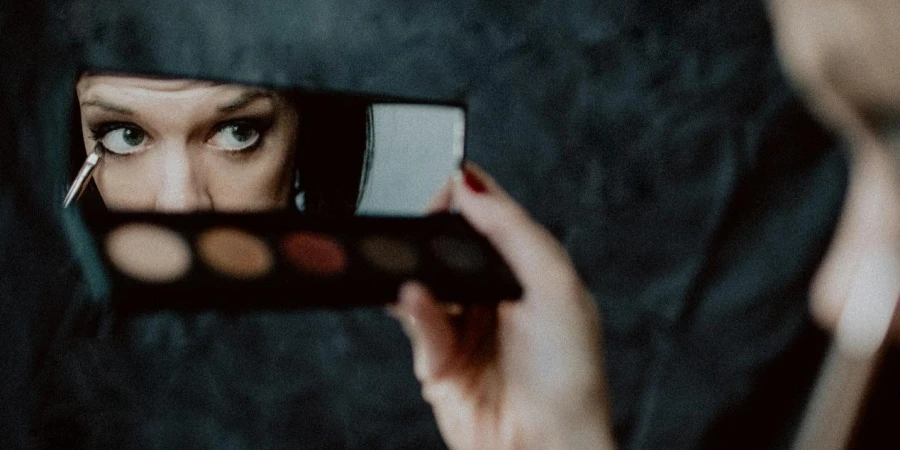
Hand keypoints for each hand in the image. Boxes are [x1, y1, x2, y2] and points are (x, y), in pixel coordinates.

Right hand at [389, 163, 614, 449]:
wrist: (546, 447)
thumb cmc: (569, 377)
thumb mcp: (553, 285)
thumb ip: (513, 230)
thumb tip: (472, 185)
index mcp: (531, 271)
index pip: (493, 217)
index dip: (468, 196)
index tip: (447, 185)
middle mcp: (496, 295)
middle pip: (451, 246)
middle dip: (433, 236)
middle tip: (422, 228)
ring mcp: (466, 327)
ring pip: (426, 281)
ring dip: (419, 273)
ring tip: (418, 271)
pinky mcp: (438, 359)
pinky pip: (417, 322)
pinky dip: (413, 309)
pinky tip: (413, 300)